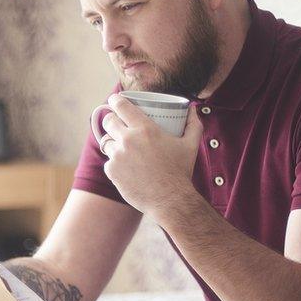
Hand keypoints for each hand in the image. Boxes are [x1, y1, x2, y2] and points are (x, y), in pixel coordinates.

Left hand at [99, 94, 203, 214]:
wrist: (170, 200)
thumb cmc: (181, 171)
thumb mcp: (191, 144)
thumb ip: (193, 124)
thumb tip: (193, 109)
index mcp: (144, 128)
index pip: (121, 105)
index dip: (116, 100)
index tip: (115, 100)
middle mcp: (127, 139)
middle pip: (109, 121)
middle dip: (112, 120)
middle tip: (118, 124)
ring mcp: (117, 156)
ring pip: (106, 142)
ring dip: (112, 142)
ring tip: (122, 147)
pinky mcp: (112, 171)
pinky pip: (109, 162)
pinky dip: (115, 164)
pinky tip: (126, 168)